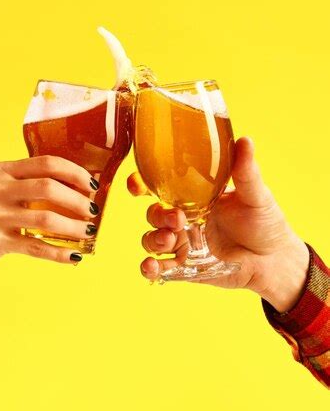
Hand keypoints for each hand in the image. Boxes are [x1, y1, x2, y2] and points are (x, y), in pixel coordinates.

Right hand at [0, 156, 99, 292]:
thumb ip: (25, 186)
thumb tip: (74, 193)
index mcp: (1, 170)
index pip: (46, 163)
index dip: (75, 173)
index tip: (92, 185)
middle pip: (49, 187)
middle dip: (78, 200)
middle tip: (93, 211)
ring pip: (45, 218)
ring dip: (73, 227)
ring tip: (87, 232)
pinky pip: (35, 246)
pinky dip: (58, 253)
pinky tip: (74, 257)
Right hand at [128, 137, 309, 312]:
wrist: (275, 260)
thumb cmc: (265, 223)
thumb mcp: (255, 195)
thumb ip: (246, 171)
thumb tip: (245, 141)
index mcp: (194, 197)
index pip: (159, 186)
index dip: (141, 183)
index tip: (136, 184)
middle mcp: (184, 219)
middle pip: (153, 213)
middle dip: (157, 215)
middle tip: (178, 219)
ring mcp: (183, 244)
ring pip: (151, 239)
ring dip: (154, 239)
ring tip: (172, 239)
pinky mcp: (185, 268)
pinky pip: (159, 269)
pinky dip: (149, 268)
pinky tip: (152, 267)